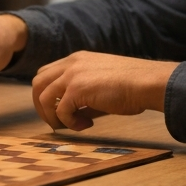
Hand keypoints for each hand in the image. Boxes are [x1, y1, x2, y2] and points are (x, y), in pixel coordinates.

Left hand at [32, 51, 178, 130]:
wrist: (147, 82)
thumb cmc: (132, 86)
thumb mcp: (101, 85)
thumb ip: (83, 96)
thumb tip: (73, 116)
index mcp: (76, 59)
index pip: (47, 74)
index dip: (47, 94)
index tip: (58, 110)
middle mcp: (71, 63)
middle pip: (38, 83)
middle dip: (42, 106)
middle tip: (55, 122)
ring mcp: (72, 75)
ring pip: (43, 97)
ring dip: (52, 116)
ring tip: (70, 126)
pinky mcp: (77, 89)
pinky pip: (60, 110)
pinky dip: (69, 122)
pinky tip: (86, 125)